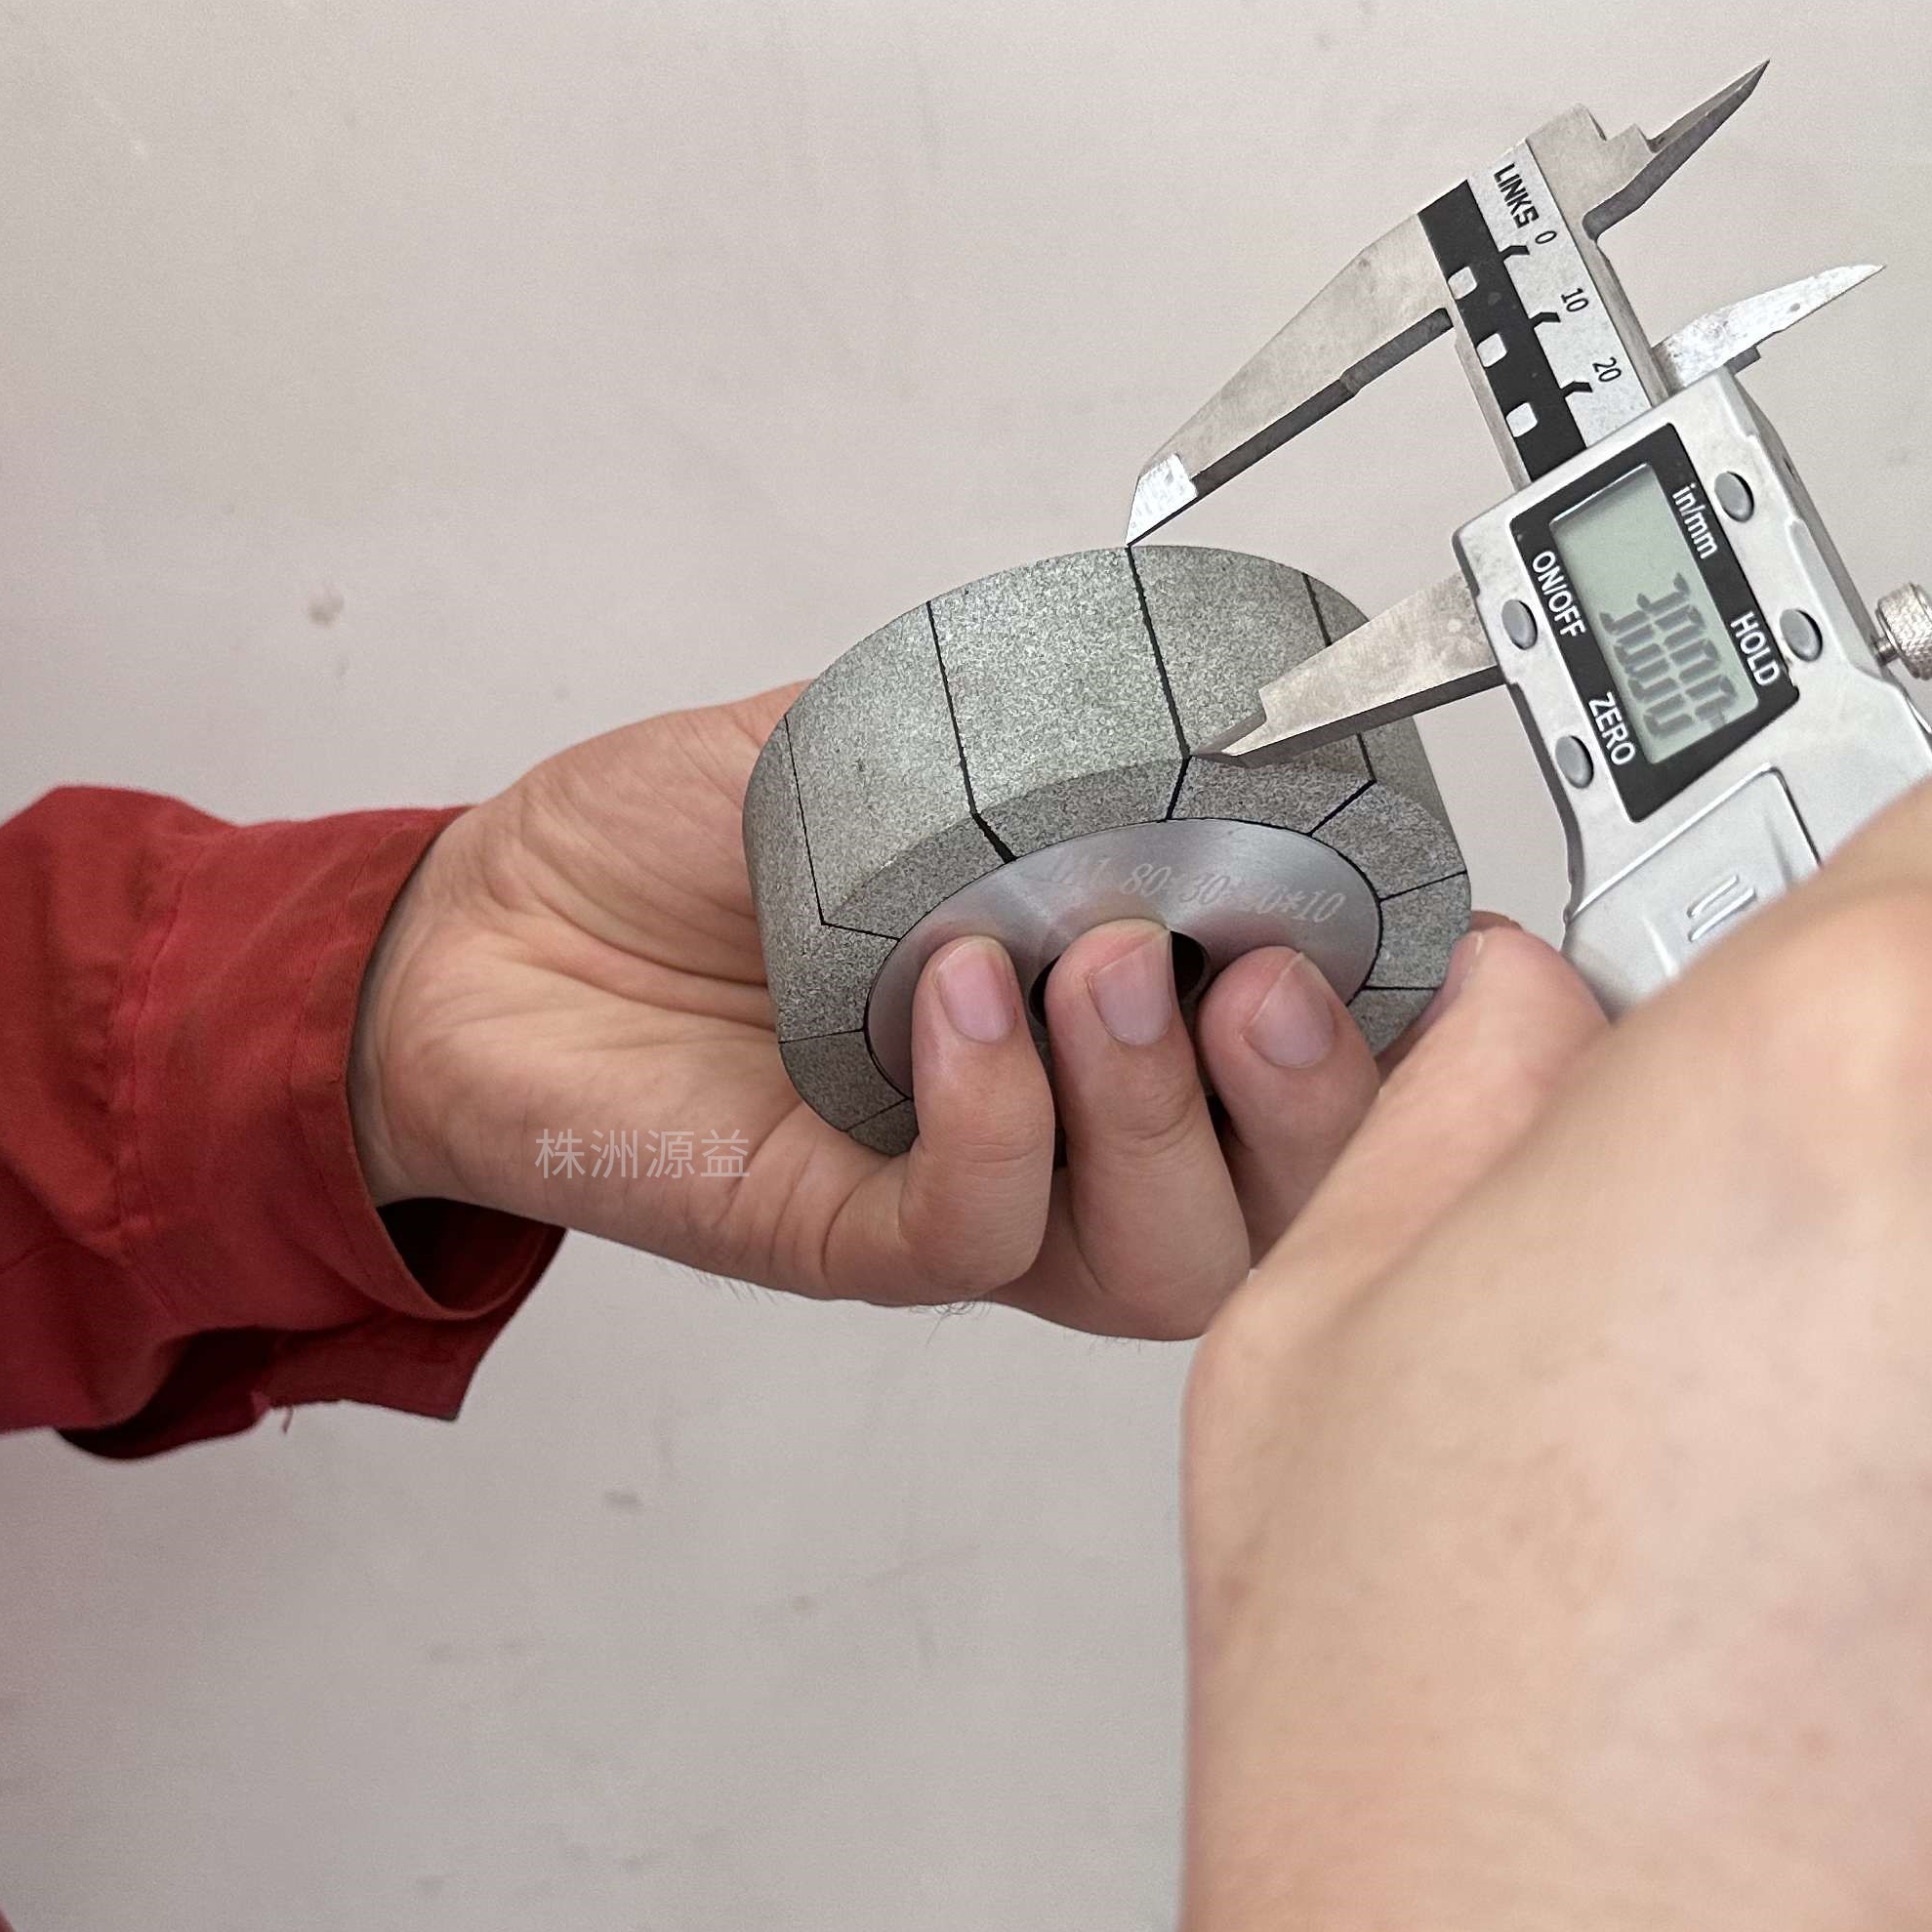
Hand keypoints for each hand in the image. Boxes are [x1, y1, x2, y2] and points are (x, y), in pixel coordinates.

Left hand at [350, 688, 1388, 1333]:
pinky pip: (972, 1233)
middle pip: (1277, 1206)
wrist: (486, 928)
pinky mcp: (837, 1235)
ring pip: (1154, 1250)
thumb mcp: (889, 744)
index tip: (1445, 940)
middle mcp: (1072, 1135)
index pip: (1325, 1078)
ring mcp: (963, 1197)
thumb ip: (1039, 729)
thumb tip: (1195, 681)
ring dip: (1159, 1109)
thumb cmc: (680, 850)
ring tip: (1101, 964)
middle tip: (1261, 972)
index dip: (1409, 1033)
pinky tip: (960, 996)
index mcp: (1119, 1021)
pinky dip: (997, 1117)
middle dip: (1317, 1099)